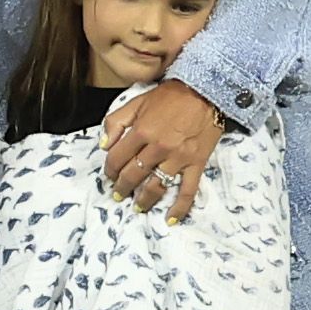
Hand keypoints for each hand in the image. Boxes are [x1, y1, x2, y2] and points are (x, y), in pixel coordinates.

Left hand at [102, 81, 226, 221]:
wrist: (206, 91)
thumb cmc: (171, 95)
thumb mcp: (137, 101)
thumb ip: (116, 121)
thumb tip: (104, 145)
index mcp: (141, 131)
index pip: (117, 157)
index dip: (110, 169)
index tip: (109, 175)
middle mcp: (157, 148)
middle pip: (133, 175)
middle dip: (122, 187)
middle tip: (118, 194)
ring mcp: (178, 158)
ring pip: (156, 186)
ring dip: (144, 199)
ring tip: (137, 206)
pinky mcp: (196, 164)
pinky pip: (187, 190)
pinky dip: (180, 207)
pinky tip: (171, 218)